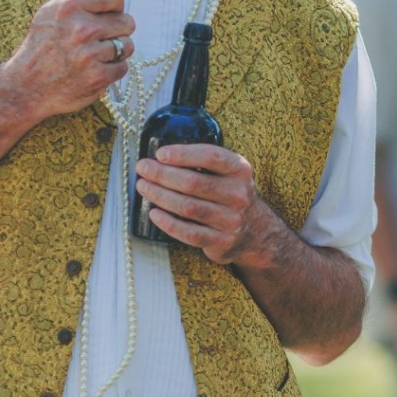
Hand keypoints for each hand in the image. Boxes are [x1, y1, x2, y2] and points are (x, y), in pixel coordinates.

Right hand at [7, 0, 134, 117]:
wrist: (25, 86)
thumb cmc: (43, 44)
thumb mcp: (58, 11)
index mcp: (70, 6)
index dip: (114, 6)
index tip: (105, 14)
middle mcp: (81, 29)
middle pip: (127, 22)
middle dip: (116, 30)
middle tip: (97, 39)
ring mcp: (90, 54)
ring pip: (128, 46)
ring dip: (115, 52)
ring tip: (94, 55)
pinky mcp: (97, 77)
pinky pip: (123, 67)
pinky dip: (112, 70)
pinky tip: (93, 70)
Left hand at [134, 144, 281, 265]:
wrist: (254, 231)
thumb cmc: (228, 193)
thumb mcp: (227, 172)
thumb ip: (202, 162)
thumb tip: (160, 157)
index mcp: (239, 169)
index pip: (211, 156)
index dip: (183, 154)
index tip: (159, 153)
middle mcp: (238, 194)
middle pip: (193, 183)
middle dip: (162, 174)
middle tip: (143, 168)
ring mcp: (231, 220)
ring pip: (188, 207)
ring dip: (160, 196)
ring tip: (143, 187)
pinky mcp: (221, 242)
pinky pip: (189, 233)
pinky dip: (168, 223)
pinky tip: (154, 213)